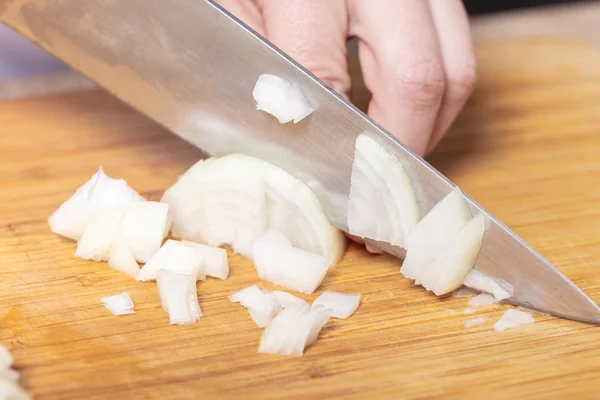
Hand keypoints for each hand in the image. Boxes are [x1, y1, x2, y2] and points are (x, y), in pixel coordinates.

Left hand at [216, 0, 475, 252]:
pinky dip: (434, 86)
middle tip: (374, 188)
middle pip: (421, 76)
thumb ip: (245, 76)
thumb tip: (280, 153)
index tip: (334, 195)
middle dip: (399, 148)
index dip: (331, 149)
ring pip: (456, 61)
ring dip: (428, 123)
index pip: (325, 75)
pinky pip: (453, 41)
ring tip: (390, 154)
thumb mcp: (215, 14)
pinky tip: (397, 108)